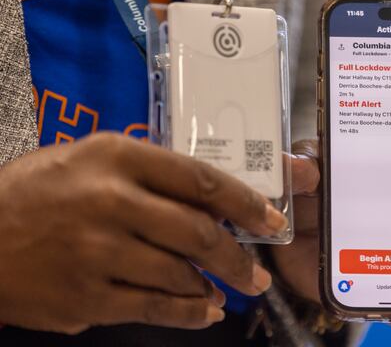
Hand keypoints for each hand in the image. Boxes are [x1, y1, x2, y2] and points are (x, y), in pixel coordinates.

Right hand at [0, 133, 286, 333]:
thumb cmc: (37, 190)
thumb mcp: (90, 159)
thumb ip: (147, 174)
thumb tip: (209, 201)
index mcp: (116, 157)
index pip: (198, 178)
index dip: (244, 202)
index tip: (272, 219)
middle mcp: (111, 201)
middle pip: (198, 233)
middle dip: (238, 257)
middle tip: (259, 273)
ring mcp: (98, 253)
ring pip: (180, 274)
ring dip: (215, 286)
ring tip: (232, 289)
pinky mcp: (86, 297)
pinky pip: (154, 307)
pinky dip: (188, 313)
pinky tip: (205, 312)